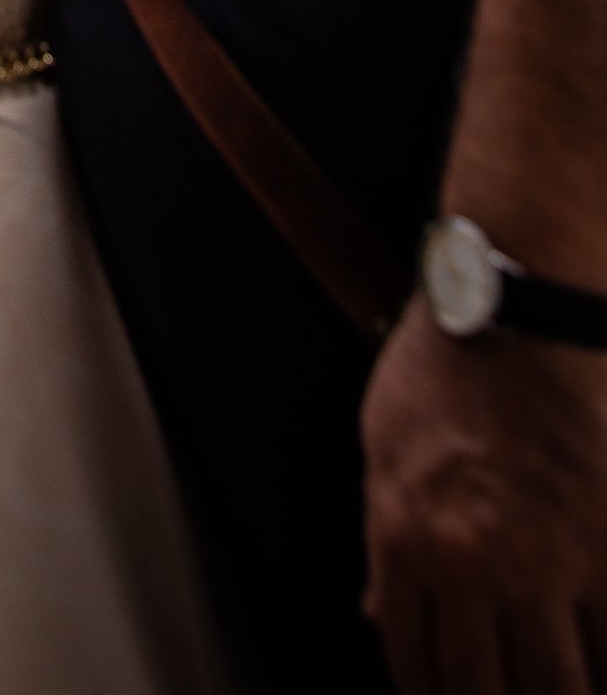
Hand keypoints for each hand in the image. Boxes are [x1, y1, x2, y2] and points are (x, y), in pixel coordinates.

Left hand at [363, 297, 606, 690]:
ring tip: (556, 691)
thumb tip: (382, 615)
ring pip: (558, 688)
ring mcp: (547, 563)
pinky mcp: (606, 550)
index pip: (415, 667)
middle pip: (485, 694)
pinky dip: (603, 669)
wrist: (516, 310)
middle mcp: (473, 565)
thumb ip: (386, 546)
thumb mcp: (383, 450)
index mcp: (407, 541)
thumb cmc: (445, 368)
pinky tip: (597, 671)